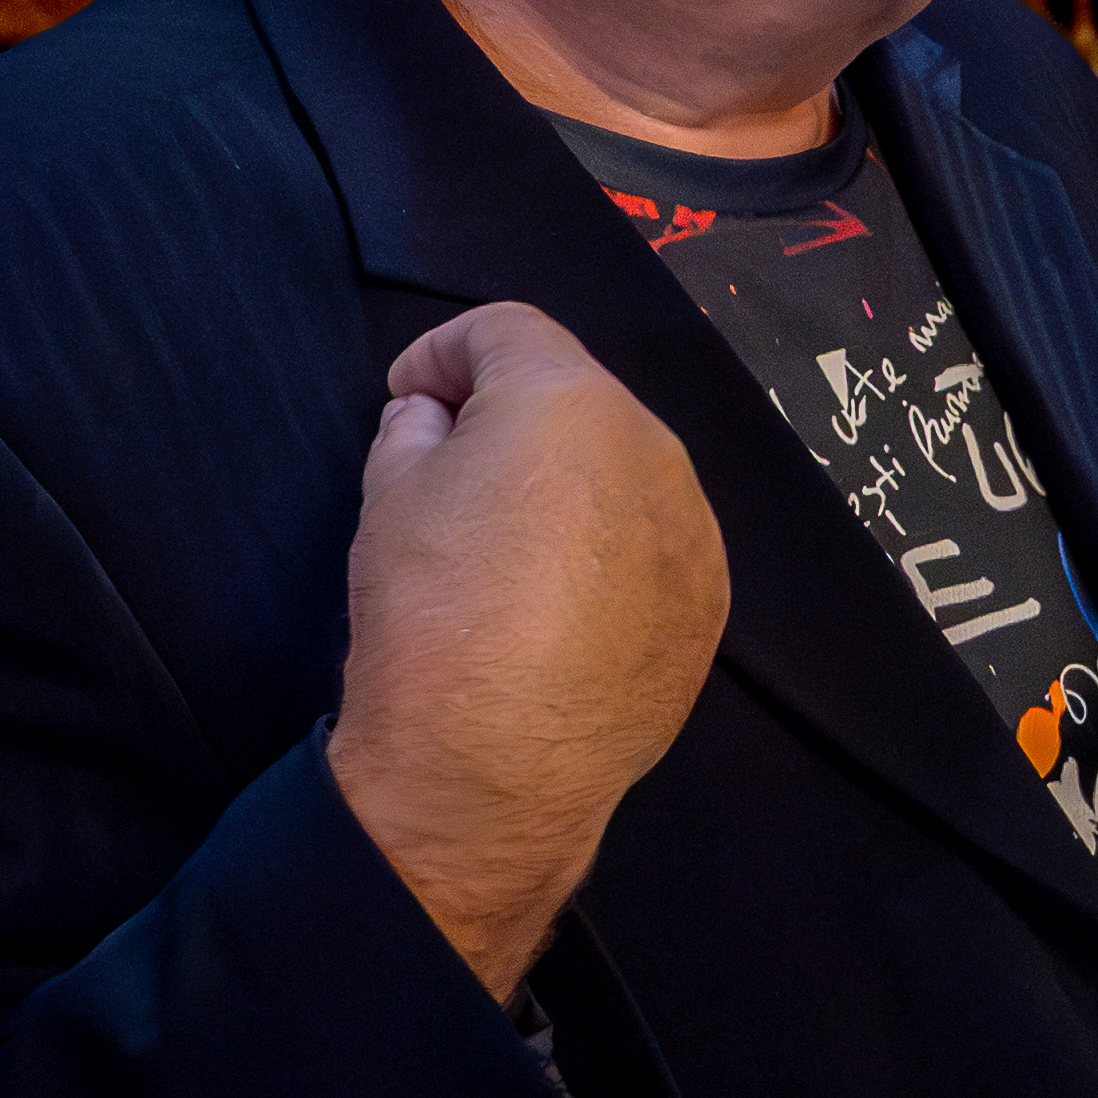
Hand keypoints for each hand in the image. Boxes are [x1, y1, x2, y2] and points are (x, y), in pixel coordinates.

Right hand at [331, 303, 726, 997]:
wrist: (493, 768)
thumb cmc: (431, 614)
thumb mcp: (389, 498)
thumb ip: (413, 430)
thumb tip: (430, 417)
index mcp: (571, 399)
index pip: (507, 329)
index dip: (445, 351)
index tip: (408, 396)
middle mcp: (653, 447)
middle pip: (578, 397)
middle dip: (513, 415)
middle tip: (450, 466)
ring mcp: (694, 528)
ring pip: (624, 470)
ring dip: (570, 483)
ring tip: (508, 546)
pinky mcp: (709, 602)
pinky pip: (655, 544)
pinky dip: (610, 549)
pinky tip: (560, 604)